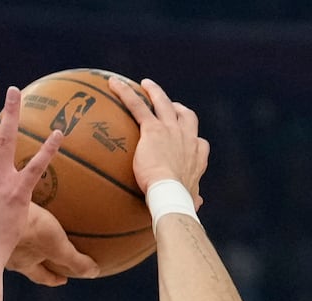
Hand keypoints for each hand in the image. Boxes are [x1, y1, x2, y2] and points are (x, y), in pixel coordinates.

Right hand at [8, 203, 98, 285]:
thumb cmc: (29, 233)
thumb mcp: (58, 248)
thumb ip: (76, 261)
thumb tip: (94, 272)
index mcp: (24, 264)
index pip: (41, 277)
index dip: (53, 279)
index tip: (63, 280)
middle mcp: (8, 255)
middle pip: (26, 261)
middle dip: (36, 260)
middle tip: (46, 254)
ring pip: (13, 243)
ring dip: (22, 240)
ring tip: (30, 230)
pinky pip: (5, 223)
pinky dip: (12, 221)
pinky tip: (17, 209)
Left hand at [111, 76, 207, 205]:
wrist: (171, 193)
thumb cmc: (180, 201)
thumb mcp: (191, 200)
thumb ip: (193, 199)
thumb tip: (197, 205)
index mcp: (197, 155)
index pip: (198, 142)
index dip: (192, 136)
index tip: (185, 135)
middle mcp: (187, 137)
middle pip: (184, 115)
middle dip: (176, 107)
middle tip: (168, 103)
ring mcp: (171, 130)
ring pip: (162, 103)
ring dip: (154, 92)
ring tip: (145, 84)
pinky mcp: (153, 129)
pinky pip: (138, 106)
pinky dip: (125, 94)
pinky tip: (113, 85)